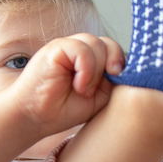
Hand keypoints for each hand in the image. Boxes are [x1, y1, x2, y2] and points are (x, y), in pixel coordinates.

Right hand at [9, 34, 124, 138]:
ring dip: (95, 72)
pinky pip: (82, 49)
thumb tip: (128, 69)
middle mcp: (79, 50)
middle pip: (109, 43)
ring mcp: (67, 47)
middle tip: (102, 87)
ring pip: (97, 44)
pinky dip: (85, 68)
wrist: (34, 118)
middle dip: (113, 64)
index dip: (121, 63)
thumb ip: (113, 81)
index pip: (114, 50)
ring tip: (83, 91)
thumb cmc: (62, 110)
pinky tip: (77, 85)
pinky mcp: (56, 48)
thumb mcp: (99, 97)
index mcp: (90, 60)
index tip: (118, 81)